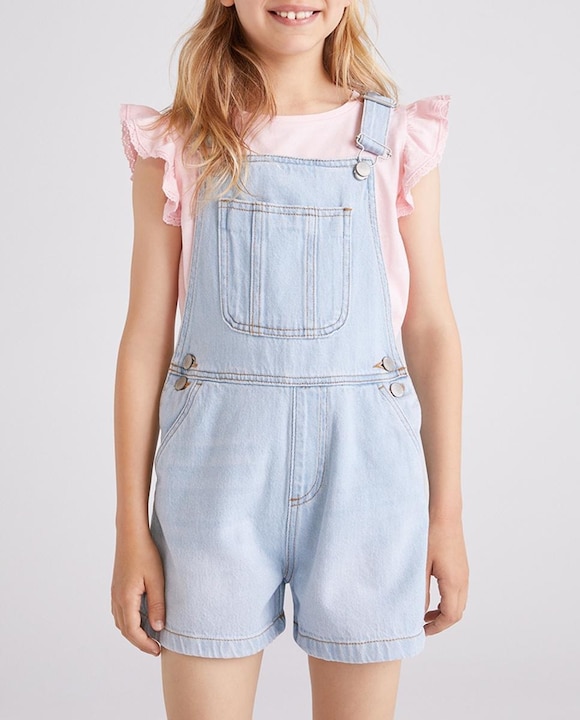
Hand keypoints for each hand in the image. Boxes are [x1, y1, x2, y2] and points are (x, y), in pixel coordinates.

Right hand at [111, 532, 164, 655]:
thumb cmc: (145, 554)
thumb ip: (157, 605)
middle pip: (125, 630)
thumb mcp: (157, 580)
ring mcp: (115, 593)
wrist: (131, 535)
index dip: (145, 644)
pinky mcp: (117, 588)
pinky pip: (120, 612)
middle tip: (156, 647)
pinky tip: (142, 618)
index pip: (133, 631)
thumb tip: (158, 628)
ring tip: (151, 636)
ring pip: (121, 622)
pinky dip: (130, 621)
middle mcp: (117, 598)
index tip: (158, 650)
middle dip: (140, 642)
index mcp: (126, 598)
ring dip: (134, 632)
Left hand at [424, 519, 468, 634]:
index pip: (450, 616)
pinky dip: (447, 601)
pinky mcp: (461, 567)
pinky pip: (458, 592)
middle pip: (457, 613)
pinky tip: (433, 597)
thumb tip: (418, 611)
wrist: (445, 515)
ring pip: (459, 603)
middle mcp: (463, 580)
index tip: (422, 631)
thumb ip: (419, 591)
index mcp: (453, 582)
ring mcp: (464, 574)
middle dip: (441, 623)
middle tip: (422, 625)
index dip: (436, 627)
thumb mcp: (420, 566)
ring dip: (444, 612)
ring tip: (425, 613)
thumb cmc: (431, 536)